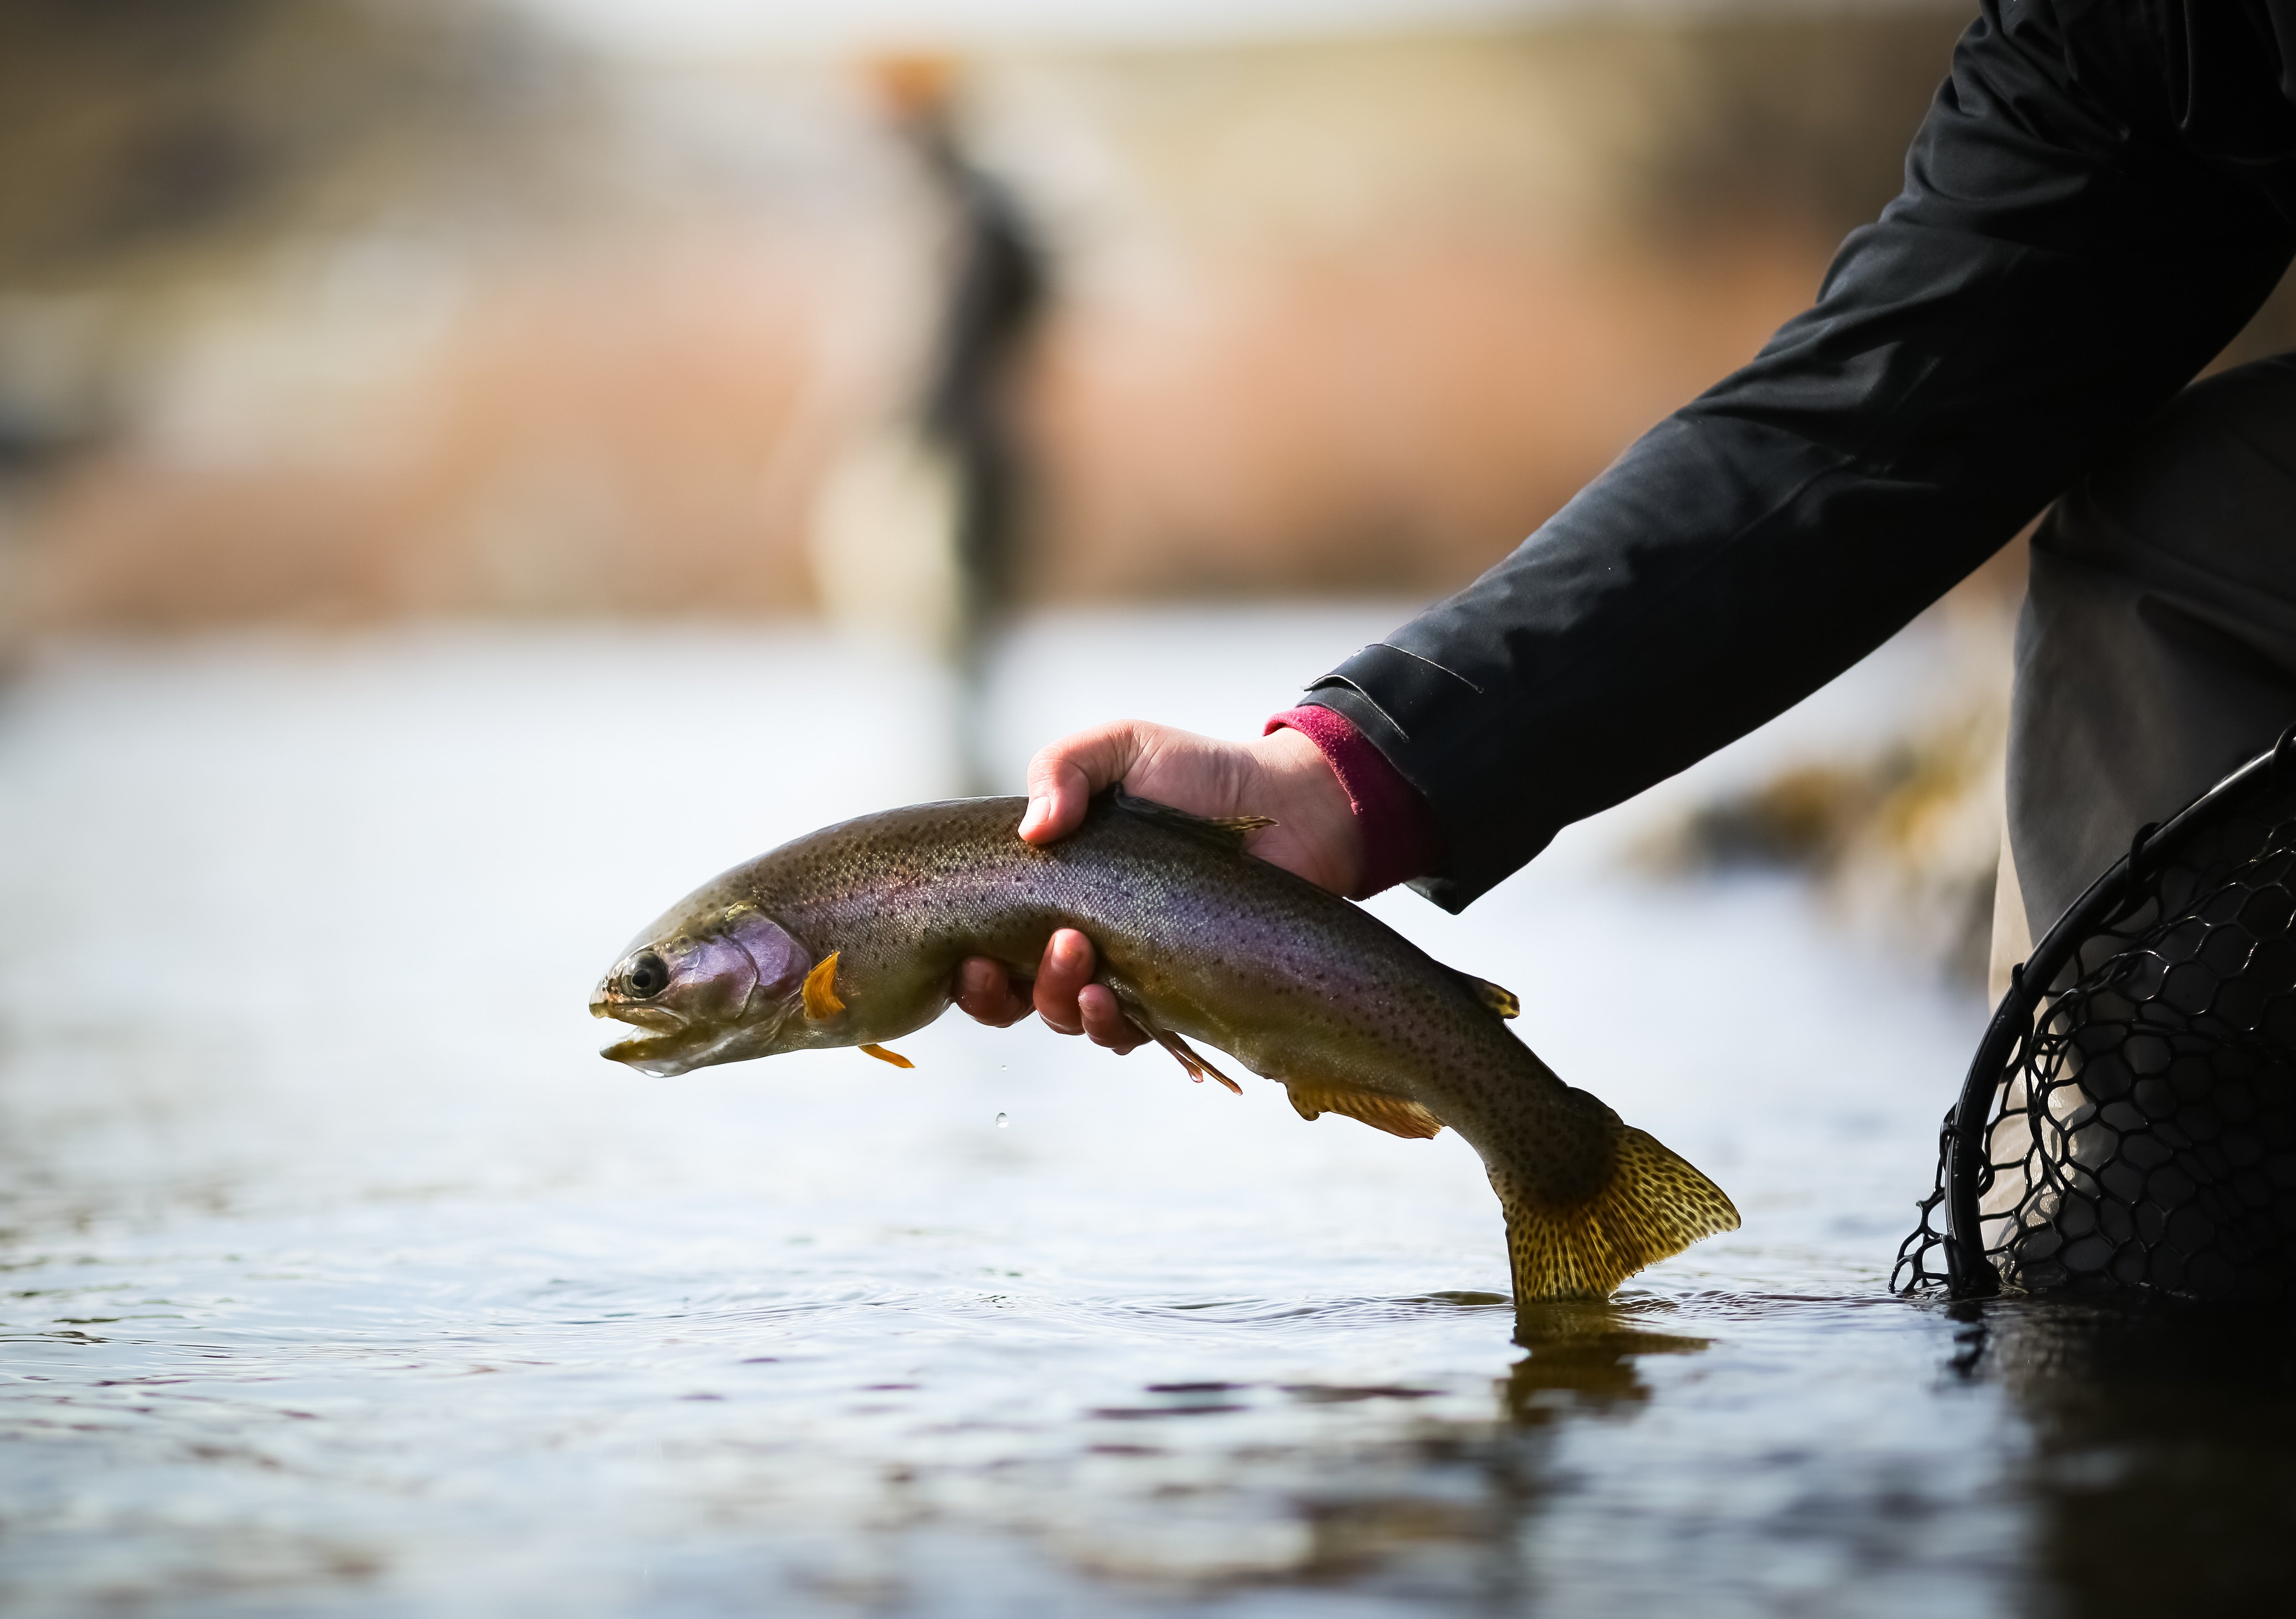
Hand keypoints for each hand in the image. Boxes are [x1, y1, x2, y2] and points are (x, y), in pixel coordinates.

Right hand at [952, 720, 1361, 1048]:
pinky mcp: (1178, 997)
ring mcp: (1127, 973)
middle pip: (1015, 996)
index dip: (966, 969)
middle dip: (1005, 992)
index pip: (984, 947)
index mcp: (1050, 891)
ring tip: (1083, 965)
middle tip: (1055, 944)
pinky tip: (1115, 999)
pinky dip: (1113, 1025)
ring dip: (1061, 1002)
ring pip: (1070, 1018)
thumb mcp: (1120, 749)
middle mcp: (1079, 940)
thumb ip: (1062, 768)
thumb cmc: (1197, 774)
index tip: (968, 956)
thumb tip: (1032, 831)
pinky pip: (1133, 1035)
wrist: (1288, 805)